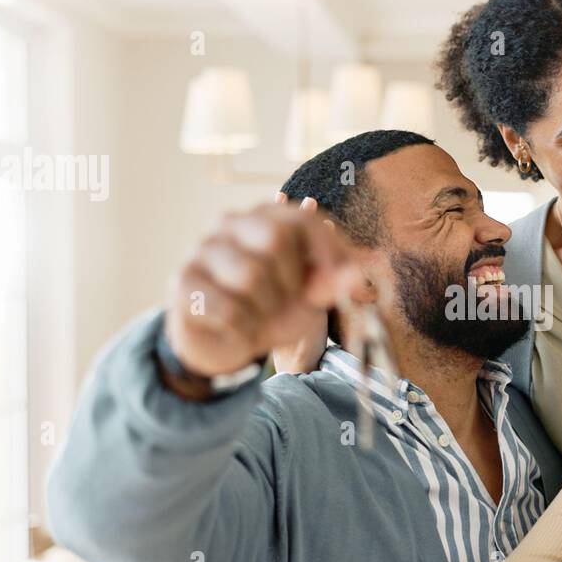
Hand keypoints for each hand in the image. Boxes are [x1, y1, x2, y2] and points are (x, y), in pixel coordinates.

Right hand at [163, 196, 351, 393]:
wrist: (223, 344)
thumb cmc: (270, 309)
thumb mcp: (311, 296)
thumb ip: (339, 279)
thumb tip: (378, 262)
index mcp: (266, 217)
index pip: (302, 218)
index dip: (330, 248)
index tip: (347, 280)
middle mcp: (230, 224)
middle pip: (275, 236)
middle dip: (292, 280)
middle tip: (287, 301)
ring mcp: (202, 250)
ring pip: (250, 275)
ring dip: (266, 310)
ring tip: (260, 317)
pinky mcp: (182, 282)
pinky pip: (226, 307)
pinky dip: (243, 328)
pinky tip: (239, 330)